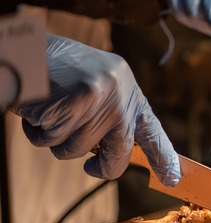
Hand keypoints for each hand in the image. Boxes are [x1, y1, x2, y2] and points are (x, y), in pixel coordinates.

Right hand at [15, 35, 180, 185]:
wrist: (26, 43)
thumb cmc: (58, 70)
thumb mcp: (96, 89)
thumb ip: (108, 116)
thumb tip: (115, 156)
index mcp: (129, 93)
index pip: (151, 131)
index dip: (163, 158)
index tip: (173, 180)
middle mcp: (121, 96)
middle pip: (118, 155)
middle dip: (102, 168)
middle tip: (92, 168)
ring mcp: (100, 100)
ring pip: (73, 150)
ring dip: (53, 137)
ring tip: (47, 109)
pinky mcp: (75, 103)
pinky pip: (49, 137)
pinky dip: (34, 127)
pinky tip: (35, 104)